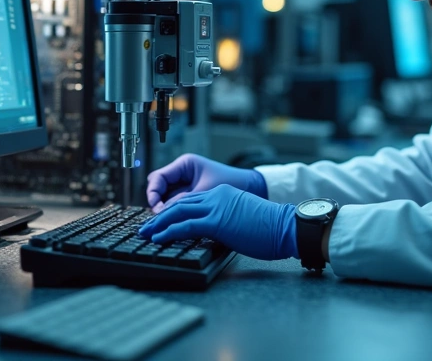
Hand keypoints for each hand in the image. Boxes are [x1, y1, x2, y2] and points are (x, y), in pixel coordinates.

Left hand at [138, 184, 297, 260]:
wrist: (286, 226)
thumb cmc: (272, 228)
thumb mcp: (244, 218)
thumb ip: (227, 220)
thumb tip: (217, 234)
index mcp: (224, 193)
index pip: (192, 200)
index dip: (174, 210)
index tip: (162, 220)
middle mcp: (217, 196)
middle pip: (180, 203)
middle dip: (160, 215)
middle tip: (145, 226)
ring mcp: (216, 207)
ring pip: (178, 211)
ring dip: (158, 223)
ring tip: (144, 233)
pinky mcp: (217, 222)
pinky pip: (185, 225)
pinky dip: (168, 231)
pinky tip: (157, 237)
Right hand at [146, 153, 267, 212]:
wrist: (254, 188)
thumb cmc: (234, 182)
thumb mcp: (205, 190)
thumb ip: (184, 201)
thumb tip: (164, 213)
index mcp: (185, 164)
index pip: (158, 178)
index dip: (153, 193)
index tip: (157, 208)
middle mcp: (183, 174)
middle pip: (158, 188)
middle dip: (156, 203)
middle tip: (158, 219)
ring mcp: (187, 186)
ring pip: (166, 199)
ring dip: (164, 211)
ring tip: (165, 224)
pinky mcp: (193, 198)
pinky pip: (177, 205)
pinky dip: (174, 214)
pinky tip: (174, 225)